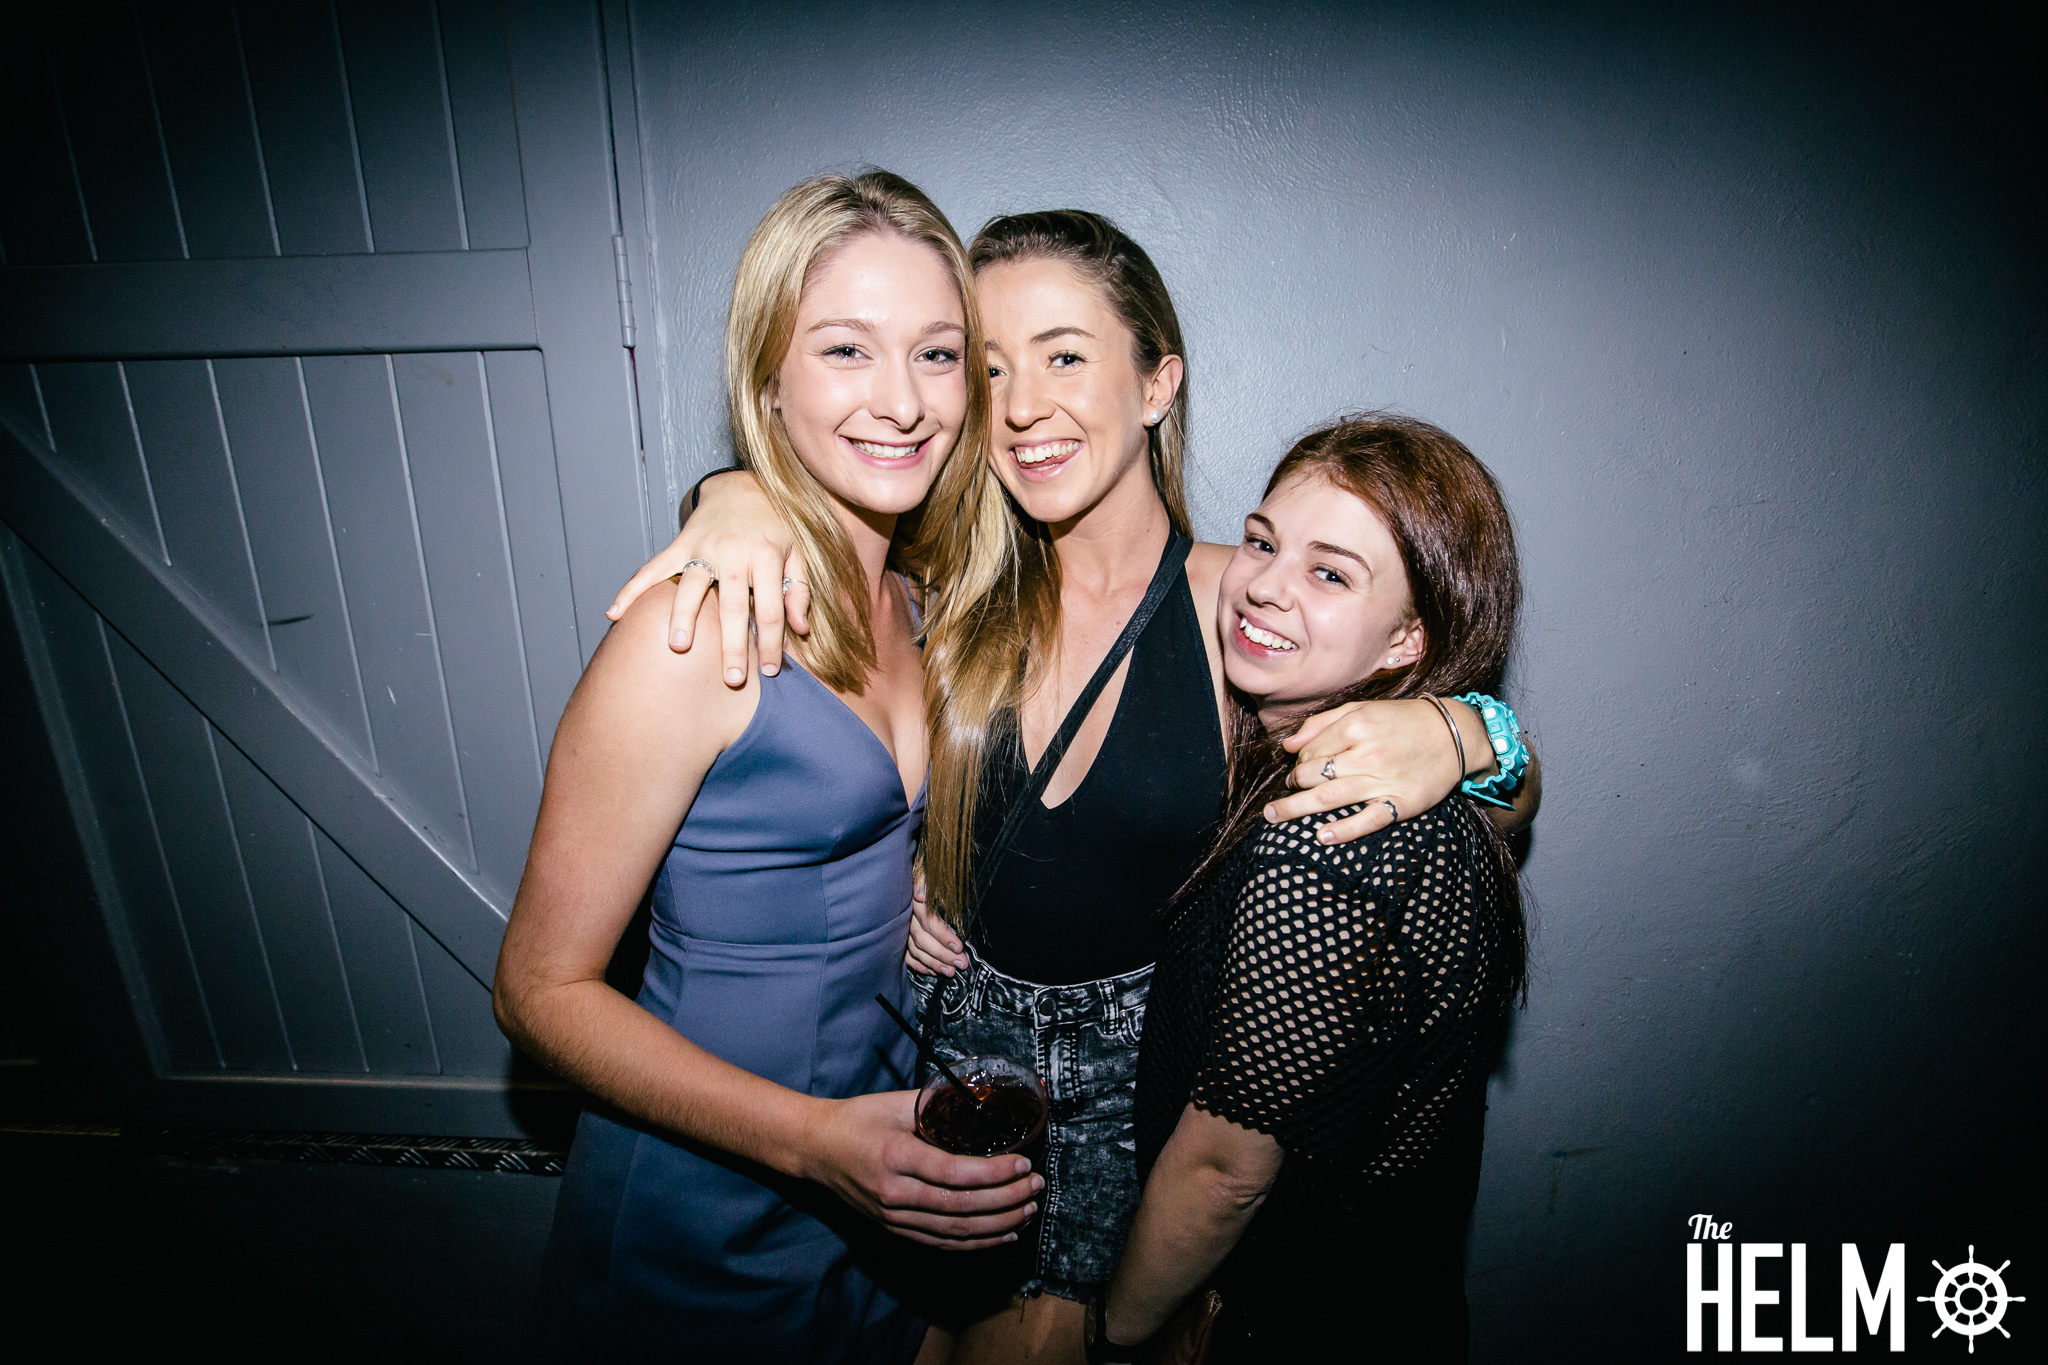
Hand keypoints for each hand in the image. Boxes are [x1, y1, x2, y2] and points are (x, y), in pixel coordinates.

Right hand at [605, 471, 810, 686]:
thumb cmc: (775, 524)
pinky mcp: (680, 544)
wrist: (744, 483)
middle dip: (732, 645)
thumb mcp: (798, 551)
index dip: (772, 643)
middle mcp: (734, 553)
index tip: (770, 672)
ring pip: (691, 586)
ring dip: (683, 616)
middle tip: (731, 680)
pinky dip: (632, 589)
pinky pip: (654, 568)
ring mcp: (703, 547)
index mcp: (767, 556)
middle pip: (732, 606)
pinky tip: (614, 613)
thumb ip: (800, 590)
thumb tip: (801, 630)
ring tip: (677, 646)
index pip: (769, 609)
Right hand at [803, 1090, 1042, 1248]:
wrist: (815, 1149)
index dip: (994, 1173)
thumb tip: (981, 1102)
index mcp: (896, 1157)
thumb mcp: (895, 1102)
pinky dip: (975, 1243)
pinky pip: (941, 1242)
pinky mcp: (894, 1229)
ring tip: (1029, 1210)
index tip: (1023, 1164)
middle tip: (1037, 1187)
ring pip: (955, 1230)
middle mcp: (895, 1194)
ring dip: (998, 1224)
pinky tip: (1002, 1235)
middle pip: (961, 1207)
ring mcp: (893, 1218)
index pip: (954, 1173)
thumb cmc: (857, 1119)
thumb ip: (936, 1104)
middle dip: (1006, 1200)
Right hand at [905, 872, 967, 976]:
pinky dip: (920, 965)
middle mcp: (905, 917)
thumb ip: (925, 881)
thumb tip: (921, 894)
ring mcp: (900, 930)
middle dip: (942, 955)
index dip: (943, 935)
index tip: (958, 946)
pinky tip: (933, 971)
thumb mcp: (927, 871)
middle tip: (961, 963)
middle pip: (922, 940)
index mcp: (912, 901)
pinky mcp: (898, 939)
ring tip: (951, 971)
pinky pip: (907, 956)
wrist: (905, 875)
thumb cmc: (926, 874)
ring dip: (933, 963)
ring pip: (915, 950)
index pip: (928, 922)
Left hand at [1264, 698, 1467, 844]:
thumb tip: (1287, 745)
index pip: (1310, 752)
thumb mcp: (1362, 709)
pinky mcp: (1401, 803)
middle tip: (1288, 790)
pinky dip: (1344, 830)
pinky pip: (1368, 820)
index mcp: (1355, 726)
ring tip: (1275, 815)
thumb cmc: (1402, 721)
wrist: (1453, 734)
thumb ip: (1322, 723)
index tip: (1299, 768)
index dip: (1298, 763)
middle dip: (1293, 785)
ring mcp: (1383, 780)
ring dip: (1296, 809)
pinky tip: (1322, 836)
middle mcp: (1366, 754)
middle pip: (1312, 776)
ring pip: (1329, 798)